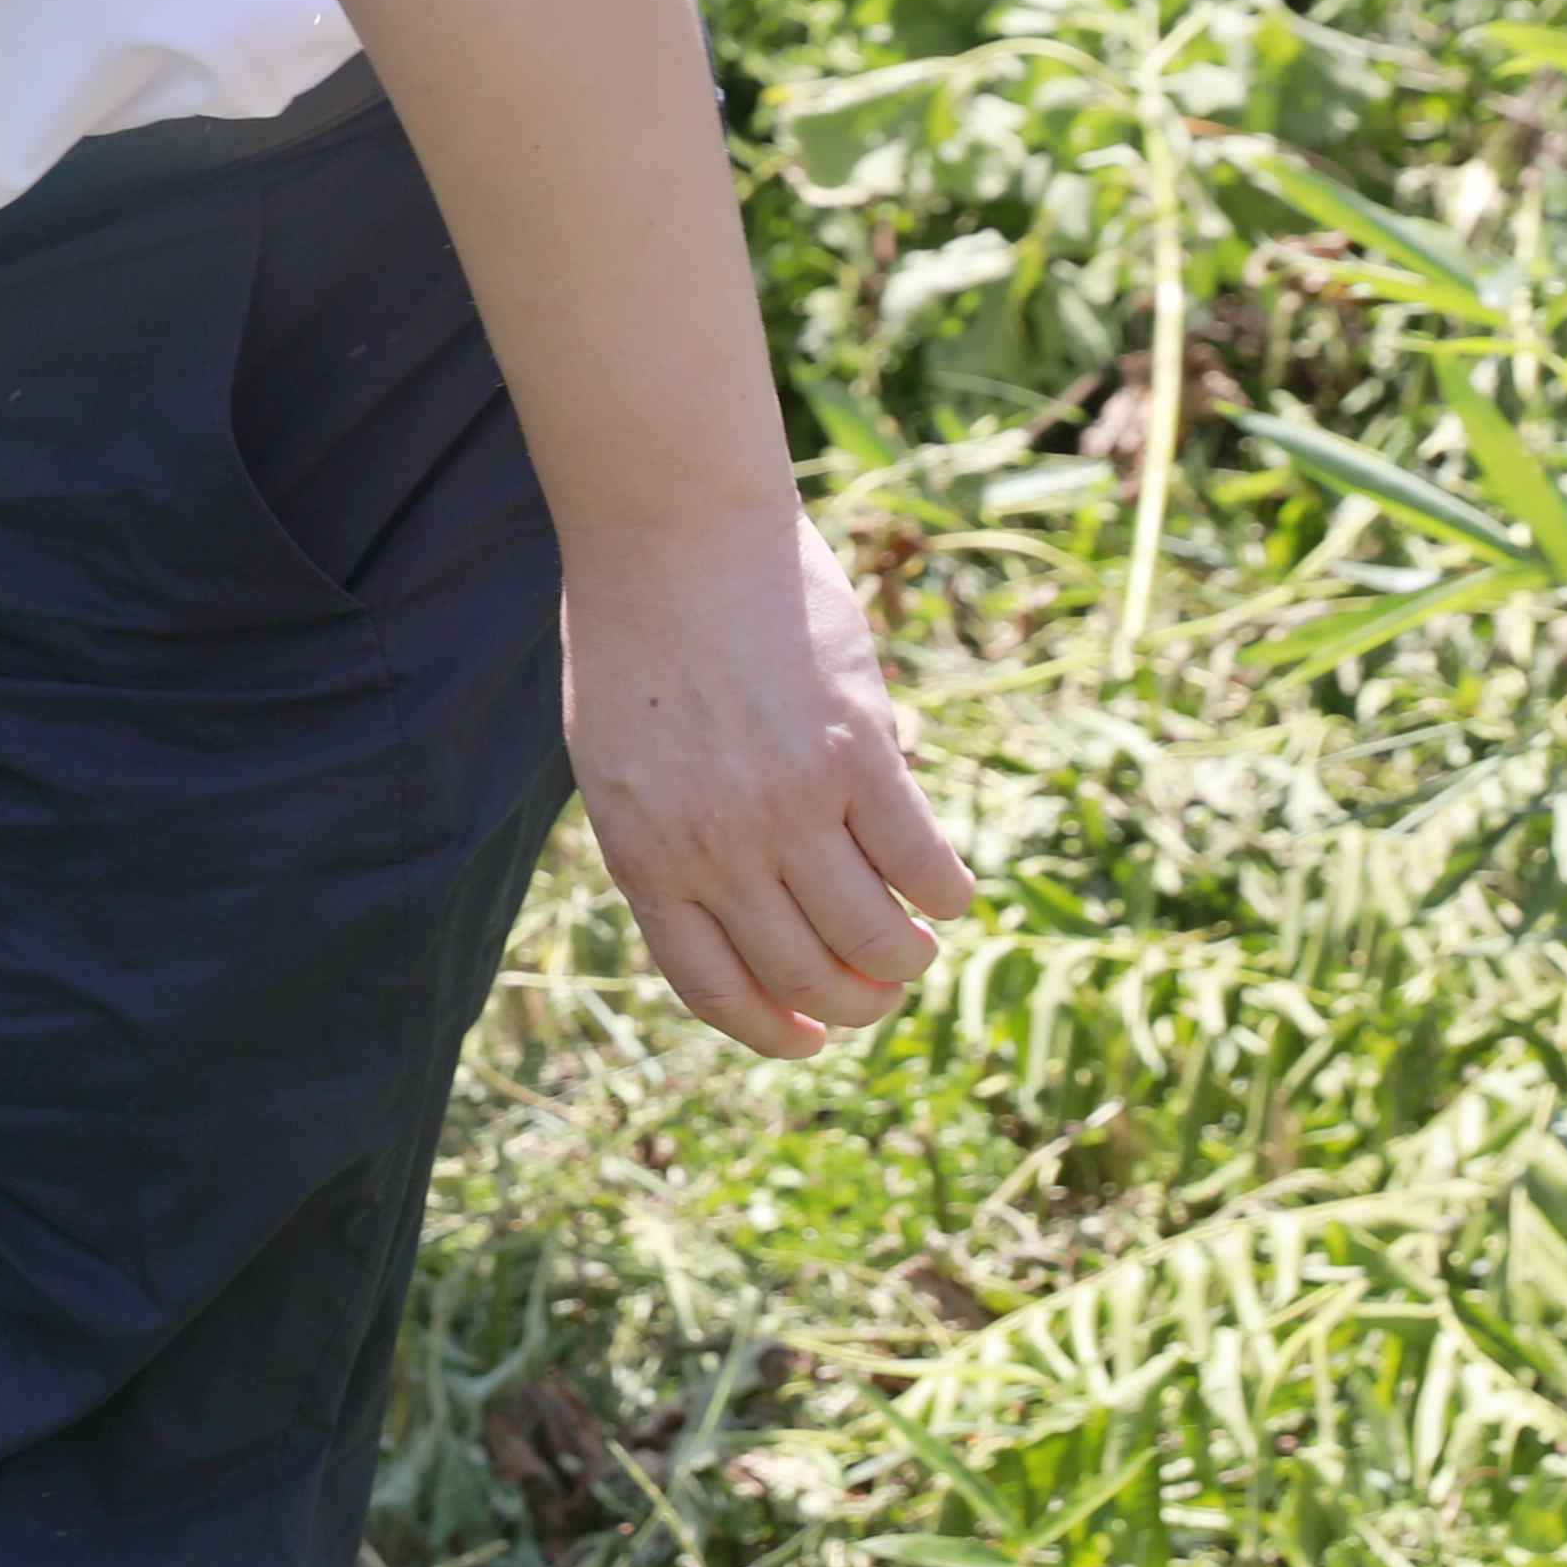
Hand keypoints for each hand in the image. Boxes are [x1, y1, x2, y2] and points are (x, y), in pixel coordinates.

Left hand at [562, 506, 972, 1055]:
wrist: (669, 530)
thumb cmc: (636, 636)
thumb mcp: (619, 759)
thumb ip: (671, 839)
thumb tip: (744, 915)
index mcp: (644, 852)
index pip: (716, 988)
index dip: (773, 1029)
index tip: (811, 1036)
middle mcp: (716, 845)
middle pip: (809, 976)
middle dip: (856, 1001)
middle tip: (881, 985)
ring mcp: (789, 803)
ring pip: (877, 938)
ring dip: (909, 957)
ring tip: (917, 942)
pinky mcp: (857, 755)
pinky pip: (925, 865)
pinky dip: (947, 893)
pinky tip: (947, 887)